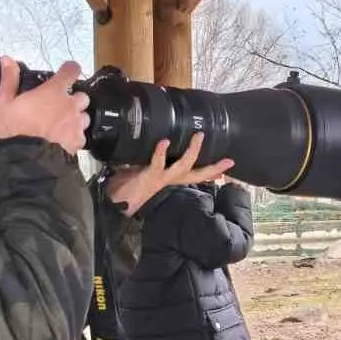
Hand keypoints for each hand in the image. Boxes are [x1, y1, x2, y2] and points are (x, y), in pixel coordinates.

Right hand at [0, 57, 89, 153]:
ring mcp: (76, 124)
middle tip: (59, 105)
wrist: (27, 160)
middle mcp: (70, 106)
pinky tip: (63, 140)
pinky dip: (74, 136)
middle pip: (82, 95)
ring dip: (76, 117)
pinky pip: (81, 135)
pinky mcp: (78, 142)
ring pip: (84, 116)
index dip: (70, 69)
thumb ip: (9, 79)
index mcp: (54, 92)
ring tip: (61, 124)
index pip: (71, 70)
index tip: (67, 70)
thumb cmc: (15, 130)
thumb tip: (7, 60)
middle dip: (73, 99)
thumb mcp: (4, 103)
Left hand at [106, 134, 234, 217]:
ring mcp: (161, 179)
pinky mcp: (149, 176)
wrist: (112, 202)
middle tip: (227, 159)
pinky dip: (161, 153)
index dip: (212, 171)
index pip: (196, 176)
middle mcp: (169, 180)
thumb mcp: (142, 171)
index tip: (229, 164)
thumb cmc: (125, 186)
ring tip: (198, 137)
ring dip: (192, 152)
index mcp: (169, 180)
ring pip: (183, 167)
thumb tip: (157, 146)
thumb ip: (151, 162)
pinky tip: (164, 142)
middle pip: (196, 174)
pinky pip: (158, 164)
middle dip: (212, 167)